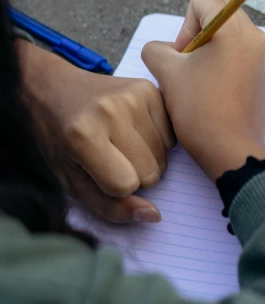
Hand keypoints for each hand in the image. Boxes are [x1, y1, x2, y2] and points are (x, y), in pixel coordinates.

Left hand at [17, 41, 174, 222]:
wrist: (54, 89)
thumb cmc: (60, 140)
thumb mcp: (72, 182)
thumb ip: (110, 207)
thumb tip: (154, 214)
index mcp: (84, 136)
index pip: (125, 185)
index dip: (114, 187)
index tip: (98, 172)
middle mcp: (112, 111)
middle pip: (151, 172)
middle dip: (135, 174)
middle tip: (112, 157)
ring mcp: (134, 96)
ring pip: (164, 156)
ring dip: (148, 158)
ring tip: (122, 142)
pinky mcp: (150, 88)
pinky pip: (172, 134)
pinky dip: (158, 139)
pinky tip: (135, 130)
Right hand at [142, 0, 264, 181]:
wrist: (231, 151)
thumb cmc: (199, 109)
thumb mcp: (167, 73)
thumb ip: (157, 49)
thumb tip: (164, 51)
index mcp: (235, 28)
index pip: (202, 0)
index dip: (183, 25)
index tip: (181, 56)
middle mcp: (254, 37)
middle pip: (216, 17)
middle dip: (194, 38)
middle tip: (185, 68)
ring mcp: (261, 59)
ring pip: (225, 39)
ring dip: (205, 54)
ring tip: (196, 83)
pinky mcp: (261, 78)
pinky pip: (236, 58)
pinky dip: (219, 67)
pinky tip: (209, 94)